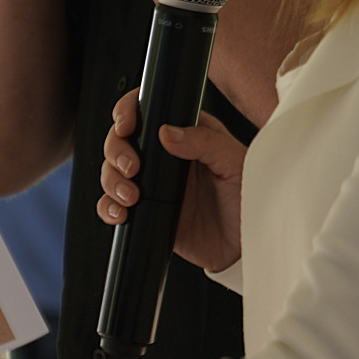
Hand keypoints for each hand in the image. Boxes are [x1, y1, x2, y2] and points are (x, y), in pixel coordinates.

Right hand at [95, 86, 244, 273]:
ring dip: (112, 181)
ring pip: (112, 172)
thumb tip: (167, 132)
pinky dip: (109, 208)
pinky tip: (121, 213)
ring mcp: (152, 185)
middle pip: (121, 141)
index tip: (127, 125)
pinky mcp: (146, 212)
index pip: (148, 111)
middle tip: (131, 167)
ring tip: (131, 195)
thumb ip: (205, 142)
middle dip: (116, 151)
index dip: (129, 112)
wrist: (246, 247)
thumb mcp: (235, 164)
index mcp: (187, 135)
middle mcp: (165, 157)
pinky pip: (114, 205)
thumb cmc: (249, 201)